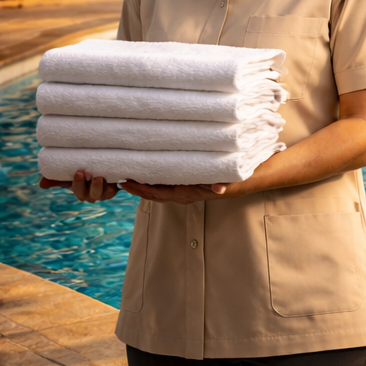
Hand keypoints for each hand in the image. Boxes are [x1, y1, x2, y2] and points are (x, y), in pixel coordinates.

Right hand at [39, 171, 119, 202]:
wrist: (99, 167)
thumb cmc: (80, 174)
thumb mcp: (66, 176)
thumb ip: (54, 180)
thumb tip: (41, 184)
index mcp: (82, 192)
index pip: (80, 192)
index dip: (78, 184)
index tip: (78, 172)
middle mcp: (95, 194)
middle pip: (94, 195)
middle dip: (92, 186)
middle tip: (89, 174)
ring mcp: (108, 191)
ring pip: (107, 193)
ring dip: (105, 186)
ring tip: (101, 176)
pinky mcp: (119, 185)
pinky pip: (121, 187)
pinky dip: (121, 183)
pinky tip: (120, 177)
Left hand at [120, 179, 239, 203]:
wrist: (248, 180)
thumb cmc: (238, 179)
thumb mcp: (233, 181)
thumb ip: (225, 185)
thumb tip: (219, 189)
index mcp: (190, 193)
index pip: (159, 194)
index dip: (141, 190)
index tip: (126, 183)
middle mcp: (184, 194)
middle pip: (154, 194)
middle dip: (136, 188)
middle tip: (118, 178)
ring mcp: (185, 190)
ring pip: (159, 189)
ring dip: (143, 184)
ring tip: (128, 173)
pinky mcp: (188, 185)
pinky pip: (166, 185)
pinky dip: (154, 180)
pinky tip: (148, 171)